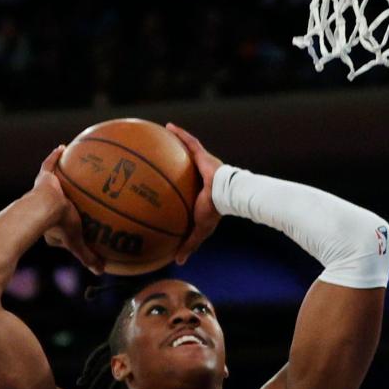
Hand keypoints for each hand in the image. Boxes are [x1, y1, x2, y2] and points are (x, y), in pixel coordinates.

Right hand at [33, 147, 104, 275]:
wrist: (44, 209)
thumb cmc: (59, 227)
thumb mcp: (77, 243)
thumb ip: (88, 256)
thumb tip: (101, 271)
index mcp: (51, 224)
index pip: (61, 224)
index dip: (68, 224)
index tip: (76, 223)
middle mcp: (45, 205)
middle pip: (58, 201)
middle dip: (64, 198)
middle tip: (73, 195)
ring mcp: (44, 190)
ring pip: (54, 182)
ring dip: (60, 176)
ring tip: (71, 167)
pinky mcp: (43, 177)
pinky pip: (50, 163)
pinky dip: (55, 156)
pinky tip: (64, 146)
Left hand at [166, 123, 222, 265]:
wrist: (226, 196)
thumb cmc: (214, 212)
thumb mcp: (199, 230)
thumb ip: (188, 243)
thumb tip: (178, 262)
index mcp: (201, 193)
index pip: (189, 189)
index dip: (180, 187)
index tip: (169, 187)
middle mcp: (201, 176)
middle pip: (187, 167)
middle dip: (176, 161)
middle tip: (162, 158)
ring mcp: (203, 164)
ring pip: (188, 151)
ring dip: (177, 143)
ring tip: (162, 136)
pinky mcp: (204, 155)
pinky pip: (190, 141)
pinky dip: (180, 134)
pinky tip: (168, 126)